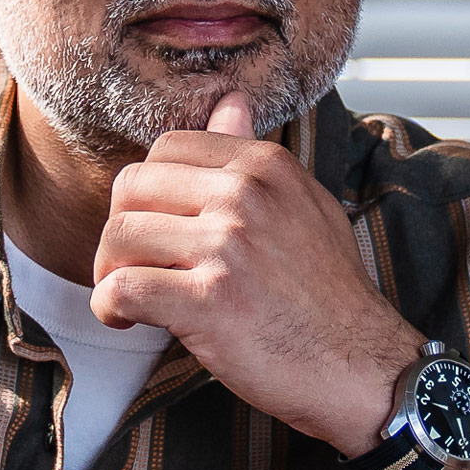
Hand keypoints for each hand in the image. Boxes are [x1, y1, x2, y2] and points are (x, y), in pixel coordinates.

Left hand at [96, 92, 425, 449]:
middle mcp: (245, 196)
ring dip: (111, 272)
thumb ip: (255, 157)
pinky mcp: (209, 302)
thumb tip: (231, 102)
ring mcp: (227, 247)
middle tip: (132, 266)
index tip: (157, 229)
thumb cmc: (329, 296)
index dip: (146, 193)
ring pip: (119, 237)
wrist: (361, 368)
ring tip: (129, 299)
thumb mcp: (304, 206)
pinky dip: (109, 308)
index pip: (165, 149)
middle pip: (131, 187)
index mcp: (264, 166)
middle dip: (120, 230)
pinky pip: (122, 289)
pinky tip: (126, 321)